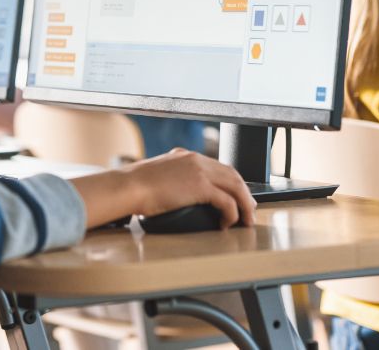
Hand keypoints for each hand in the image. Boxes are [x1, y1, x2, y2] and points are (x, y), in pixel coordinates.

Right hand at [73, 149, 255, 229]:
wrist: (129, 186)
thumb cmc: (135, 186)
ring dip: (244, 204)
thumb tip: (176, 194)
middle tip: (249, 209)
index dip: (231, 182)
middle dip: (244, 193)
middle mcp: (196, 159)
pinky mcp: (200, 186)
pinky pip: (227, 200)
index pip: (218, 167)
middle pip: (232, 174)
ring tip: (246, 219)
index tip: (236, 195)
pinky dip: (232, 213)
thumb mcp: (158, 176)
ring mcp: (199, 171)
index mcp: (186, 156)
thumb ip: (172, 179)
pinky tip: (227, 223)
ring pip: (236, 185)